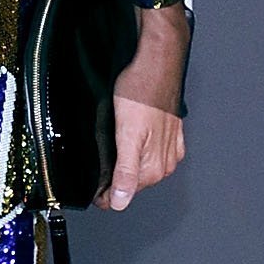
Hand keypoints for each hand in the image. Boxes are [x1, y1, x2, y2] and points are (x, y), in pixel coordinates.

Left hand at [97, 4, 190, 210]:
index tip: (93, 195)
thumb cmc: (142, 92)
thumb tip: (121, 201)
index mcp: (154, 165)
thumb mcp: (127, 136)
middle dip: (115, 183)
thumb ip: (125, 172)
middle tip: (95, 181)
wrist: (158, 62)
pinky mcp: (170, 133)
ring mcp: (169, 146)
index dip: (106, 196)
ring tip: (106, 166)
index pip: (126, 194)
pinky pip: (153, 153)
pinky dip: (138, 155)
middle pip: (135, 183)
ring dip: (126, 169)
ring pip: (143, 168)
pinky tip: (128, 147)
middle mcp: (166, 160)